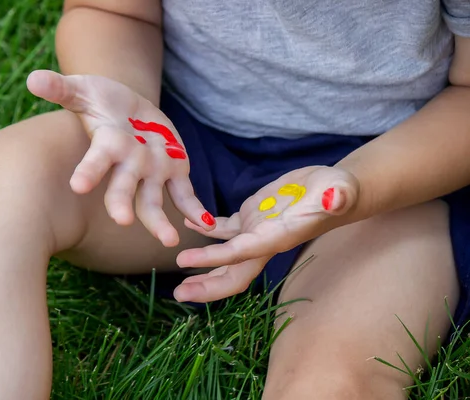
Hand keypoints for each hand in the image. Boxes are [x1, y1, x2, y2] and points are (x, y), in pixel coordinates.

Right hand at [26, 70, 214, 246]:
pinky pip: (185, 196)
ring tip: (169, 241)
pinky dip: (195, 210)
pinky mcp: (175, 172)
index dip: (87, 172)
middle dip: (121, 204)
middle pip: (122, 188)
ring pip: (152, 202)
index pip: (95, 161)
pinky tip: (206, 225)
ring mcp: (152, 173)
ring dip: (160, 222)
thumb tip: (33, 78)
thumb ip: (62, 88)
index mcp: (108, 146)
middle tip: (122, 221)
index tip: (77, 185)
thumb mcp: (84, 89)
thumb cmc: (102, 100)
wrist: (130, 107)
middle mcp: (128, 165)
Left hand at [173, 166, 358, 301]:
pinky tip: (189, 223)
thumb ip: (337, 196)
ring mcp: (256, 230)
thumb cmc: (339, 189)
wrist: (336, 187)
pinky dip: (206, 229)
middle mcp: (264, 241)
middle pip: (233, 271)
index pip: (241, 253)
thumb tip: (335, 198)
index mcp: (278, 237)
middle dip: (207, 285)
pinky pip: (224, 229)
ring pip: (225, 255)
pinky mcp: (252, 217)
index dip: (213, 258)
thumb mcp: (340, 188)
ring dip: (203, 264)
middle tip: (178, 294)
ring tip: (178, 269)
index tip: (184, 262)